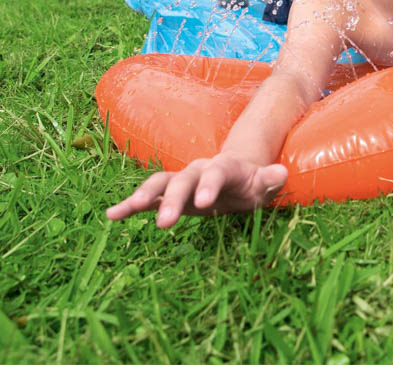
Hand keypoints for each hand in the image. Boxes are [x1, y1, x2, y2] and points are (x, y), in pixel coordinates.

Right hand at [105, 155, 287, 226]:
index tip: (203, 204)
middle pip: (183, 179)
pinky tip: (111, 215)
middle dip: (173, 199)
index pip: (216, 173)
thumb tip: (281, 173)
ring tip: (126, 211)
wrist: (237, 174)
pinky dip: (129, 205)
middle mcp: (199, 170)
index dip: (209, 185)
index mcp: (225, 168)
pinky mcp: (169, 194)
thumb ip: (271, 179)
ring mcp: (182, 180)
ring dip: (144, 196)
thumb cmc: (253, 183)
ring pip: (160, 183)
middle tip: (165, 223)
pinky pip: (148, 197)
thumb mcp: (266, 183)